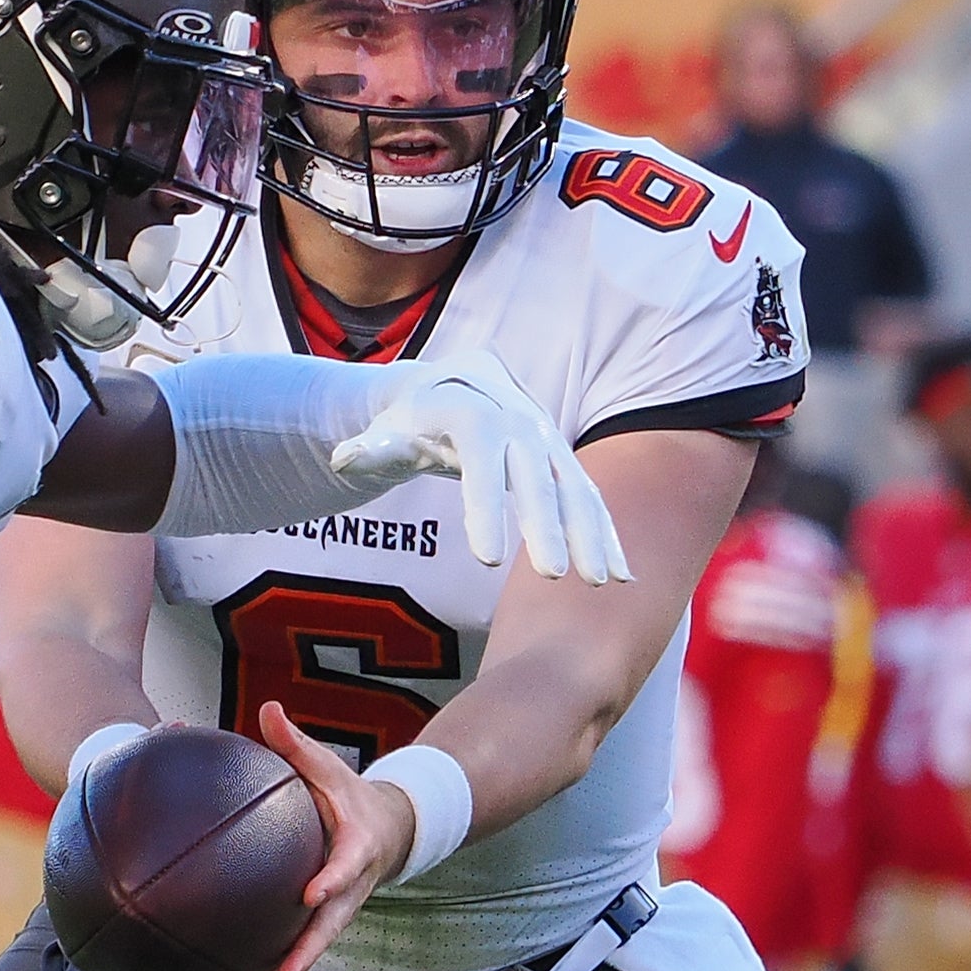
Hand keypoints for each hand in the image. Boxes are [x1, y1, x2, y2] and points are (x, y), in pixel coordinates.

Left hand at [250, 702, 415, 970]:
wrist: (390, 828)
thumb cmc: (350, 795)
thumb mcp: (329, 767)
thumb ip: (298, 744)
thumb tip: (269, 710)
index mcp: (355, 848)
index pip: (346, 867)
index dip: (332, 881)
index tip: (312, 893)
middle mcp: (349, 886)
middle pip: (330, 924)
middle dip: (308, 951)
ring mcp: (338, 908)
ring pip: (315, 944)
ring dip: (287, 969)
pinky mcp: (323, 919)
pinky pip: (302, 944)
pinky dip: (277, 965)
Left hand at [331, 350, 629, 582]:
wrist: (453, 387)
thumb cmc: (409, 420)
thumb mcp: (386, 431)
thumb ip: (373, 448)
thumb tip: (346, 458)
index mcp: (470, 407)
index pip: (480, 456)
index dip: (485, 504)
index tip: (488, 558)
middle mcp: (517, 418)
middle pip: (535, 473)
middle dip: (548, 525)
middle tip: (553, 577)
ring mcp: (547, 438)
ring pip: (574, 485)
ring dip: (590, 534)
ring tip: (599, 583)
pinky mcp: (563, 460)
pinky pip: (590, 496)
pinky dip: (607, 533)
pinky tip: (624, 575)